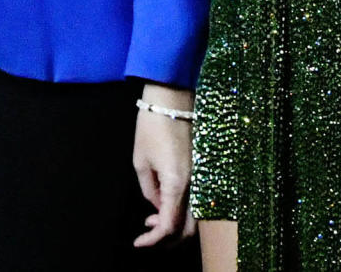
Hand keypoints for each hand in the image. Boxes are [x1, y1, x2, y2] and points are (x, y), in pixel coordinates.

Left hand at [132, 84, 194, 247]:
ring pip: (194, 217)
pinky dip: (181, 210)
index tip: (137, 242)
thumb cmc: (151, 125)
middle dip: (167, 240)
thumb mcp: (141, 160)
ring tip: (151, 220)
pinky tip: (163, 204)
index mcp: (177, 183)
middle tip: (146, 234)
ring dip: (175, 225)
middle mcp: (195, 184)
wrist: (173, 97)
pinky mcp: (203, 169)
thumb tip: (155, 205)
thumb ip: (148, 188)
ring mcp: (201, 177)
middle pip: (188, 229)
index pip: (169, 226)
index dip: (153, 240)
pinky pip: (195, 200)